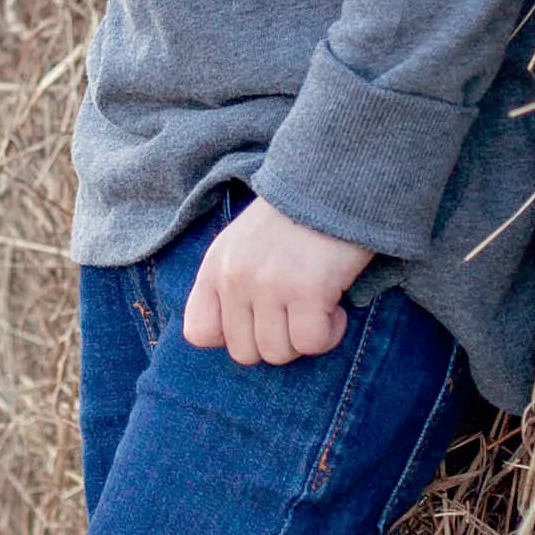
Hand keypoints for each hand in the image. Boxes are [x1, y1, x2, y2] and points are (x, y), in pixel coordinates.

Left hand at [184, 199, 374, 366]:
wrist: (334, 181)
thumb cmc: (295, 219)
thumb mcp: (244, 243)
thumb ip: (231, 284)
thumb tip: (234, 337)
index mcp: (216, 265)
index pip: (198, 332)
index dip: (233, 336)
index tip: (260, 319)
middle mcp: (235, 277)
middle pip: (244, 352)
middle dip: (276, 341)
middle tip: (297, 313)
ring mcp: (268, 284)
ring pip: (277, 353)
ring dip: (304, 339)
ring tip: (317, 306)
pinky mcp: (306, 290)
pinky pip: (311, 343)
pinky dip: (329, 334)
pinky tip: (336, 307)